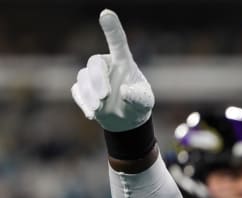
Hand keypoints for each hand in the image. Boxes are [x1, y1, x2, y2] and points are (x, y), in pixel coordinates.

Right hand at [71, 9, 153, 131]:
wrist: (126, 120)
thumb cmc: (138, 104)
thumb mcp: (144, 102)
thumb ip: (138, 96)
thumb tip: (123, 91)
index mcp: (123, 61)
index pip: (117, 41)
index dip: (111, 27)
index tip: (106, 14)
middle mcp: (105, 65)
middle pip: (94, 63)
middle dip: (97, 80)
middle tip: (105, 97)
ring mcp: (91, 76)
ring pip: (83, 79)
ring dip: (91, 94)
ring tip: (101, 109)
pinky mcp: (82, 88)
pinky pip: (77, 92)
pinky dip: (84, 103)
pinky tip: (92, 114)